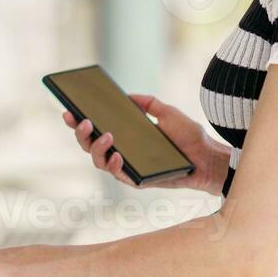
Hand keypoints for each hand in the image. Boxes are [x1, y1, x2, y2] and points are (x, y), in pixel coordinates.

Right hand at [62, 93, 227, 194]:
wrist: (208, 157)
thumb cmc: (189, 137)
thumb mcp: (167, 112)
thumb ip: (148, 102)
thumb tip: (128, 95)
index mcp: (124, 137)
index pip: (95, 130)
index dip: (78, 122)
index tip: (69, 109)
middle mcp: (121, 153)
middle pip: (89, 146)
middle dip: (81, 134)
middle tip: (84, 121)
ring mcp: (128, 168)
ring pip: (99, 163)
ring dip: (97, 148)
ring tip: (105, 135)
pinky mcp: (138, 181)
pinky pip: (119, 176)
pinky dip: (115, 165)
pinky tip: (119, 154)